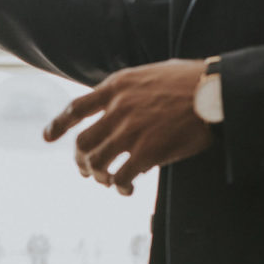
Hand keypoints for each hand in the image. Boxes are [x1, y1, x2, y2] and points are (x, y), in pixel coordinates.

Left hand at [43, 59, 213, 194]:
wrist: (216, 90)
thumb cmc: (190, 81)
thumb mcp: (150, 74)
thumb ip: (128, 91)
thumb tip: (117, 110)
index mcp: (116, 87)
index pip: (76, 108)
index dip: (58, 125)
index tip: (47, 138)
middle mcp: (117, 108)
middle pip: (82, 143)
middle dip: (80, 161)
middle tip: (86, 171)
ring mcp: (131, 130)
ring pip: (97, 163)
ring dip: (99, 176)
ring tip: (109, 181)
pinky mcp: (148, 151)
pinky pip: (122, 177)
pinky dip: (121, 187)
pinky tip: (127, 189)